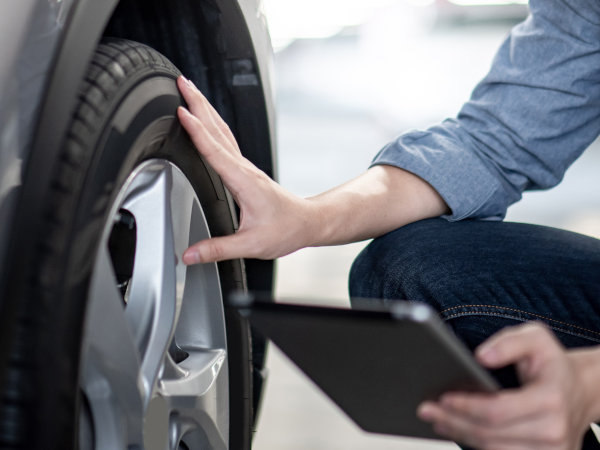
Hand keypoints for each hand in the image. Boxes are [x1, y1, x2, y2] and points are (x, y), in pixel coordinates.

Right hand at [176, 76, 315, 263]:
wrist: (307, 222)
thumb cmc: (285, 230)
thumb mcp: (251, 245)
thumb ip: (217, 249)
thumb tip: (189, 255)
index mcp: (243, 181)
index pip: (215, 150)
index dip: (197, 131)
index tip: (181, 111)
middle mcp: (244, 169)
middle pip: (218, 129)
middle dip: (199, 103)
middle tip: (181, 81)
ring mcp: (245, 167)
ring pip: (222, 131)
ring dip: (205, 108)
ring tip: (189, 91)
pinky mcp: (245, 170)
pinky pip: (225, 141)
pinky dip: (212, 125)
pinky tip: (205, 120)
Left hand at [417, 322, 597, 449]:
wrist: (581, 390)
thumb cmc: (552, 362)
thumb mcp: (536, 337)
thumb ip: (508, 342)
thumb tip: (481, 356)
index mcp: (550, 400)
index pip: (498, 410)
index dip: (466, 406)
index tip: (442, 397)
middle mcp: (553, 431)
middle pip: (490, 433)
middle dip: (454, 421)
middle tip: (426, 408)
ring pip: (494, 449)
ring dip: (460, 434)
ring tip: (437, 419)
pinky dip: (476, 443)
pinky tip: (457, 429)